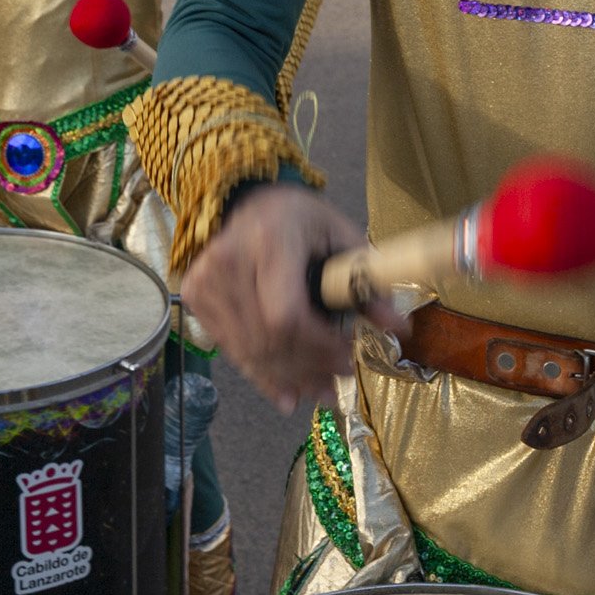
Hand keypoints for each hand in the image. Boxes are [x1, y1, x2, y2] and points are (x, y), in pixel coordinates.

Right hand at [183, 184, 402, 411]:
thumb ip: (367, 282)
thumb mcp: (342, 236)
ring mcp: (205, 281)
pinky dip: (262, 373)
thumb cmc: (299, 218)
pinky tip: (286, 391)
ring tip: (319, 393)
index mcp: (271, 240)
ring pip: (249, 351)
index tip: (349, 359)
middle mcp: (229, 261)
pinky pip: (232, 349)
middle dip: (308, 369)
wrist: (244, 200)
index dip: (318, 348)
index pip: (286, 315)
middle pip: (268, 339)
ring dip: (287, 379)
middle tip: (338, 384)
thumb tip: (399, 328)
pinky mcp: (195, 297)